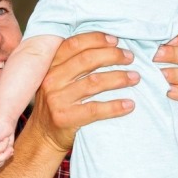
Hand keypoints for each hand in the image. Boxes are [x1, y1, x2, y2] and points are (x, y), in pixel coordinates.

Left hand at [0, 122, 14, 168]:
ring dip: (5, 153)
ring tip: (9, 146)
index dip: (2, 162)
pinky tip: (5, 138)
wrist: (5, 121)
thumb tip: (4, 160)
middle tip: (10, 150)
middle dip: (4, 158)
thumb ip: (3, 156)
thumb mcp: (5, 149)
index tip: (9, 153)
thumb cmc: (5, 135)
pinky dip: (5, 144)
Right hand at [26, 32, 138, 152]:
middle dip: (112, 55)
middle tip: (130, 58)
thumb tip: (109, 46)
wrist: (43, 137)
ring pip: (94, 82)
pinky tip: (130, 105)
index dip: (96, 39)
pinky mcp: (66, 118)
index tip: (116, 40)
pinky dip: (115, 106)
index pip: (74, 44)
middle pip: (87, 59)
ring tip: (135, 78)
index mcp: (50, 66)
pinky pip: (96, 109)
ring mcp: (57, 99)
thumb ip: (72, 64)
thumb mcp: (57, 80)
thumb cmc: (57, 105)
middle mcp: (52, 80)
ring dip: (119, 78)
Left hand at [154, 29, 177, 116]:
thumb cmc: (155, 85)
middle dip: (173, 54)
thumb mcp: (154, 66)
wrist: (163, 114)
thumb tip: (141, 40)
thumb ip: (155, 53)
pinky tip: (170, 92)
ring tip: (161, 75)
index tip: (166, 39)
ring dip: (176, 74)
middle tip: (155, 56)